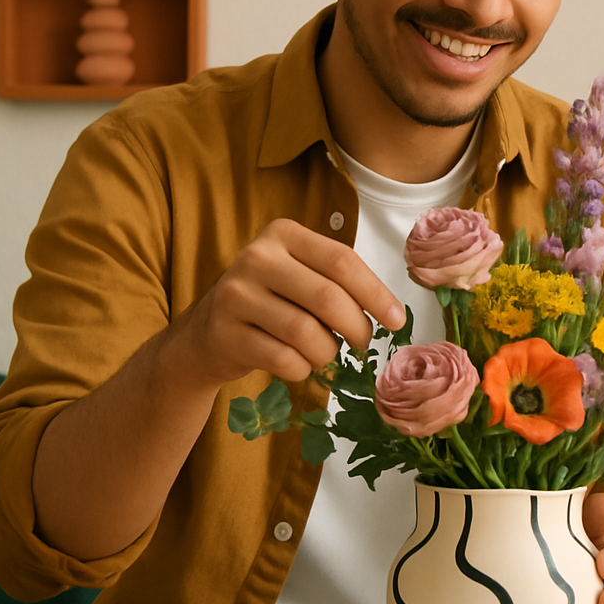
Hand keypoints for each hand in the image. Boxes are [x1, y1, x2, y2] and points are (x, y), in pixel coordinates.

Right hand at [174, 218, 404, 386]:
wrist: (206, 334)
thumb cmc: (270, 302)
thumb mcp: (299, 275)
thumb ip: (337, 282)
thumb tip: (391, 313)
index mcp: (283, 234)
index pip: (341, 261)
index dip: (375, 293)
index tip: (397, 321)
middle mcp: (256, 257)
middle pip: (327, 297)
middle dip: (357, 328)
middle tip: (364, 343)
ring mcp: (236, 295)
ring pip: (306, 333)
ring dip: (327, 352)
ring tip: (325, 353)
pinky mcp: (225, 333)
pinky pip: (284, 359)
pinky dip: (301, 369)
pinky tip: (297, 364)